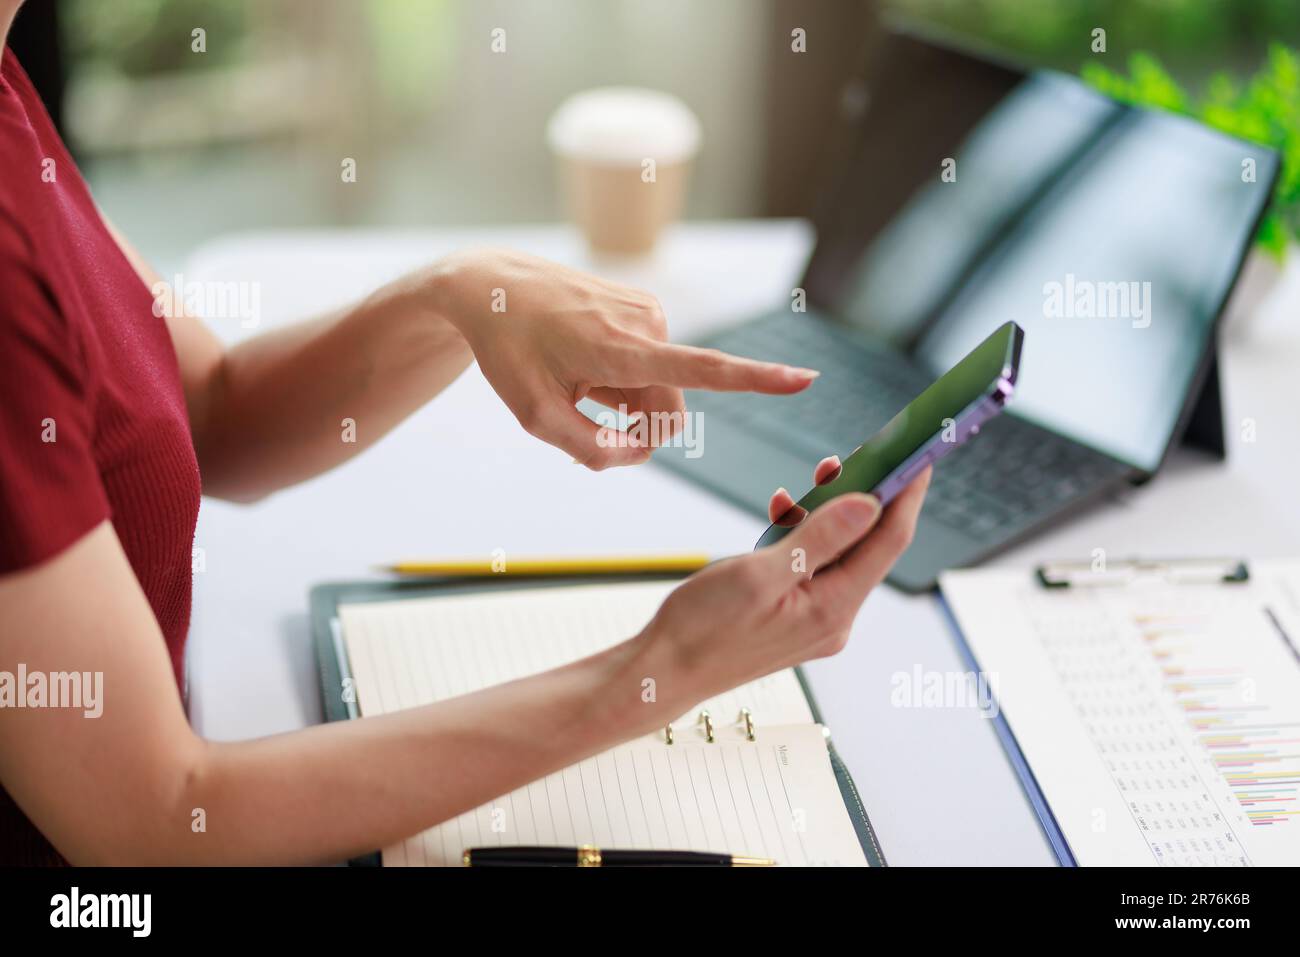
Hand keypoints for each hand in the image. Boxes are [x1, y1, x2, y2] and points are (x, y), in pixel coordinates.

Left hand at [429, 249, 818, 468]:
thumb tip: (637, 454)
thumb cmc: (509, 350)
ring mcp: (650, 312)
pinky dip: (627, 383)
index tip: (804, 378)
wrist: (493, 287)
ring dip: (630, 407)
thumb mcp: (534, 416)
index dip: (755, 380)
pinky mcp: (647, 308)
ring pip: (665, 390)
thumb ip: (590, 449)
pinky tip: (589, 369)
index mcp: (620, 349)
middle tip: (591, 437)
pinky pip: (656, 366)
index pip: (701, 370)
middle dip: (641, 434)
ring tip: (581, 390)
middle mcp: (646, 325)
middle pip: (673, 410)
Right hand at [636, 464, 930, 713]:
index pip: (889, 541)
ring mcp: (815, 620)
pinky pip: (813, 567)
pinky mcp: (794, 616)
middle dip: (864, 498)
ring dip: (826, 515)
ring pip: (838, 554)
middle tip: (852, 456)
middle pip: (868, 546)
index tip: (918, 455)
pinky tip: (781, 516)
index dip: (906, 494)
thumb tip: (869, 504)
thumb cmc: (703, 627)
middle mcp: (834, 618)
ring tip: (807, 483)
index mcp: (833, 610)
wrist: (663, 672)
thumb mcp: (760, 574)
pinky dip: (801, 537)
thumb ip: (819, 538)